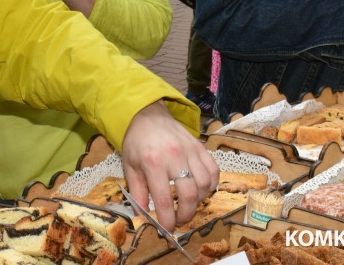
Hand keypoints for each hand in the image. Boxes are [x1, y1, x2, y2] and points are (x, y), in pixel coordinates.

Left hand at [120, 101, 218, 231]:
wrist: (147, 114)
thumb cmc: (136, 142)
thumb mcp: (130, 167)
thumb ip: (137, 193)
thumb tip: (142, 217)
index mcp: (153, 163)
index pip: (164, 200)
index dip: (167, 220)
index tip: (166, 230)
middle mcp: (174, 156)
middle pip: (189, 195)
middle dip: (186, 215)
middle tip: (179, 220)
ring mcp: (190, 151)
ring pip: (204, 185)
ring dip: (198, 201)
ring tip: (187, 204)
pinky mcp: (200, 147)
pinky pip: (213, 171)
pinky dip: (210, 185)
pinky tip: (199, 189)